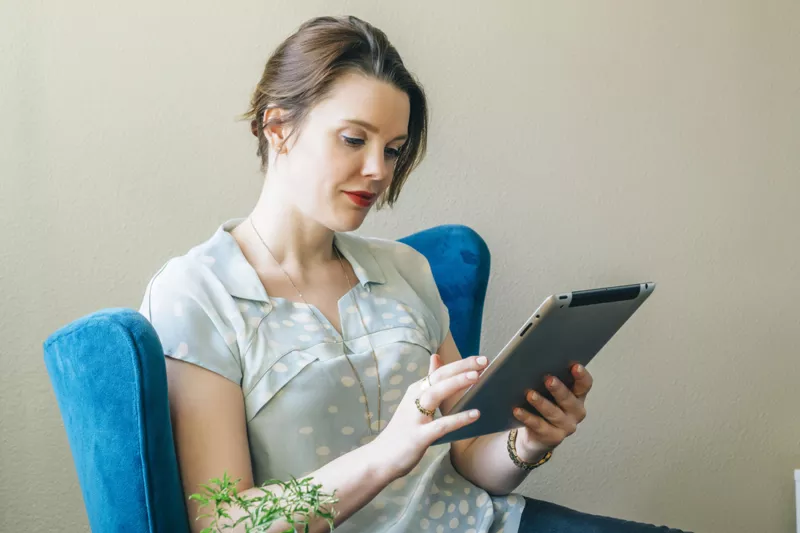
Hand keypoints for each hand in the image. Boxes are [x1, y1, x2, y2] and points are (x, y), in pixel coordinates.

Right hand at [370, 354, 486, 478]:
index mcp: (416, 390)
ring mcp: (415, 417)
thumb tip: (436, 357)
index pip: (440, 372)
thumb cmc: (402, 430)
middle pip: (438, 377)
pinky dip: (458, 418)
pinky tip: (474, 414)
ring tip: (476, 376)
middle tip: (484, 361)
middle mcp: (414, 399)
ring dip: (456, 383)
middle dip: (461, 367)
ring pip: (436, 394)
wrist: (381, 458)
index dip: (460, 364)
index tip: (480, 359)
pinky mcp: (419, 436)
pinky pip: (441, 425)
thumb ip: (428, 381)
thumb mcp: (414, 401)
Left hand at [512, 364, 592, 460]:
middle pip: (569, 399)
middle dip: (558, 389)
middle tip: (548, 379)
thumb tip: (533, 360)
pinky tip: (517, 410)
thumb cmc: (546, 404)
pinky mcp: (553, 437)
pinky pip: (539, 426)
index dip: (581, 376)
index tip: (575, 366)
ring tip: (530, 394)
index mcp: (578, 395)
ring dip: (541, 403)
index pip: (585, 385)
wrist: (538, 435)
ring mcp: (566, 426)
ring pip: (554, 413)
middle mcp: (576, 411)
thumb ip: (549, 379)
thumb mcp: (549, 391)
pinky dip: (527, 417)